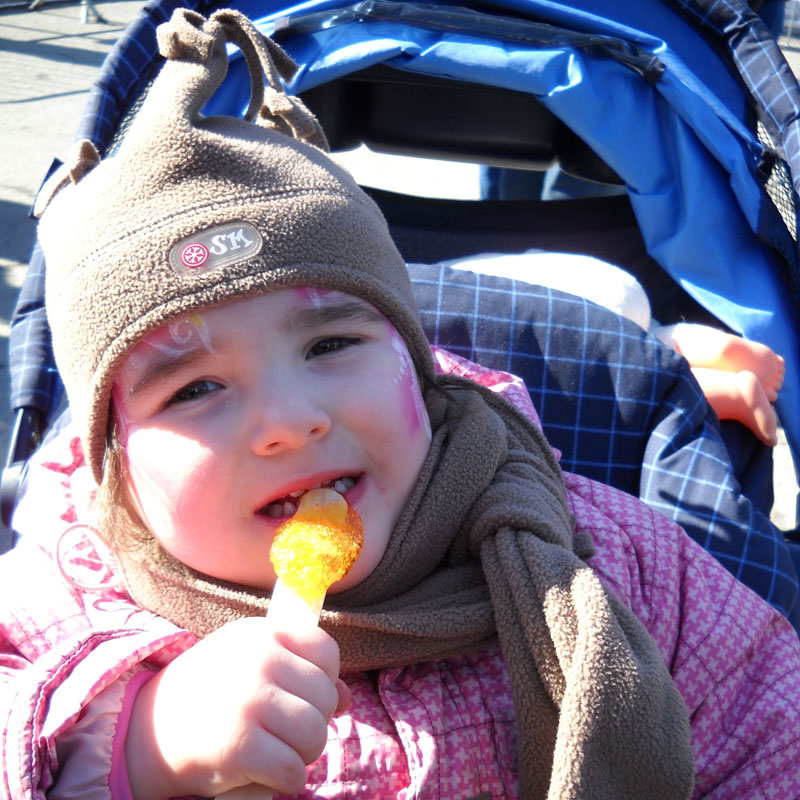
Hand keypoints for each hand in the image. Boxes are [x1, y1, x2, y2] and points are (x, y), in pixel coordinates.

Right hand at [125, 617, 350, 798]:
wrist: (147, 729)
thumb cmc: (212, 694)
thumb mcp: (254, 667)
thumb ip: (302, 675)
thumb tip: (346, 698)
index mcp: (264, 633)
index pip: (326, 652)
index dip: (324, 680)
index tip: (302, 696)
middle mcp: (259, 660)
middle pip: (324, 698)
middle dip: (313, 723)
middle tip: (286, 733)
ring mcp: (249, 701)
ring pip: (315, 735)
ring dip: (303, 754)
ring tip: (278, 752)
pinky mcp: (239, 746)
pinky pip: (294, 770)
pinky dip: (287, 780)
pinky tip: (266, 774)